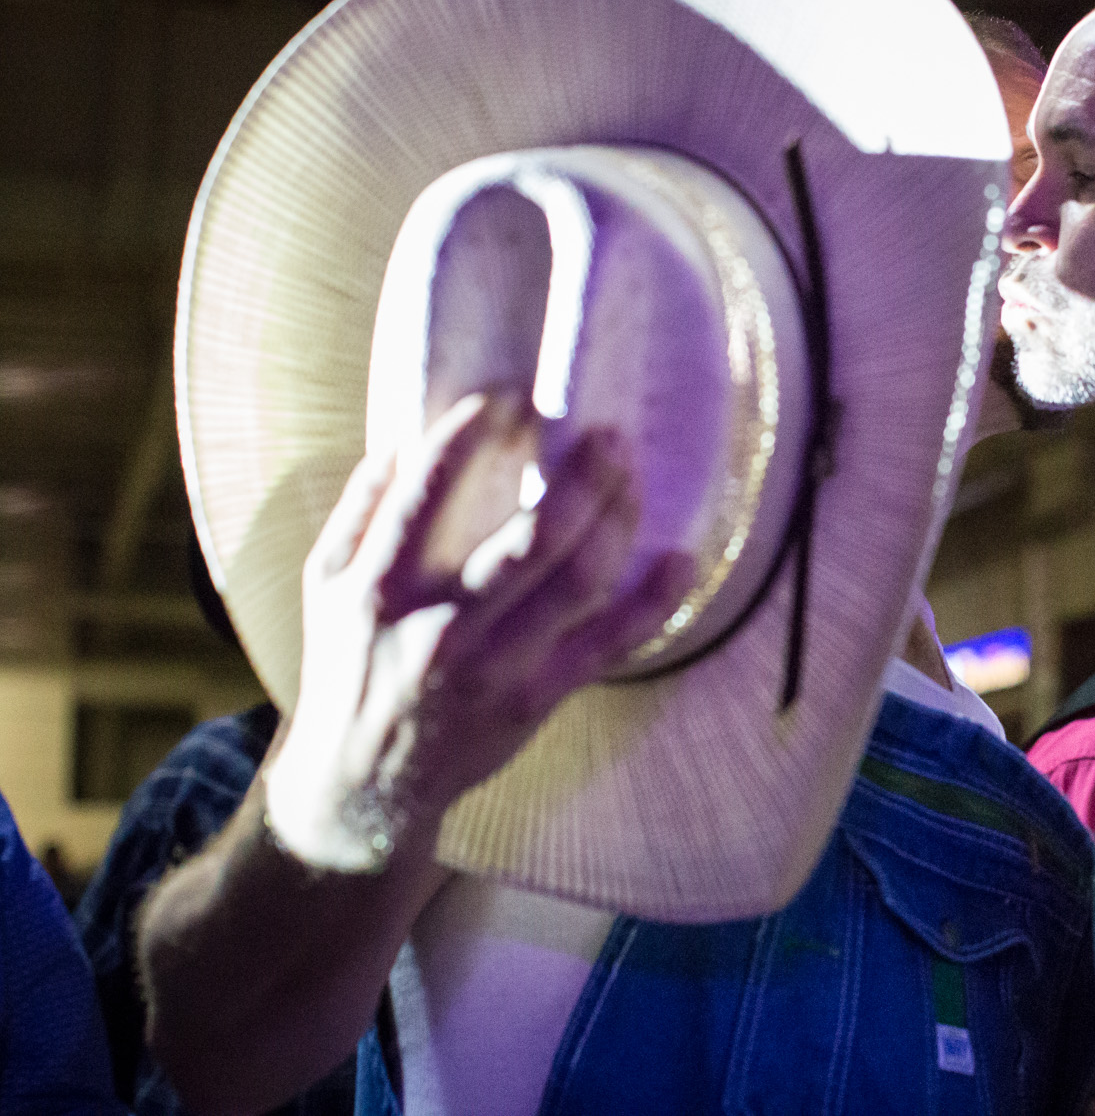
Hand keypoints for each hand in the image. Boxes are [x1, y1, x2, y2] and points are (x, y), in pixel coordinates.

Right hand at [263, 393, 691, 871]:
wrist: (360, 788)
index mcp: (380, 587)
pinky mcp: (536, 699)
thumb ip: (360, 509)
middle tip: (608, 433)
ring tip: (632, 475)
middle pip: (533, 538)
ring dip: (618, 521)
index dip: (471, 435)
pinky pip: (608, 647)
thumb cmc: (346, 667)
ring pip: (579, 583)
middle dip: (582, 476)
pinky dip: (654, 604)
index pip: (427, 492)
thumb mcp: (324, 586)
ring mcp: (495, 667)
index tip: (508, 395)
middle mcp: (441, 626)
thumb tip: (401, 438)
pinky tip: (681, 560)